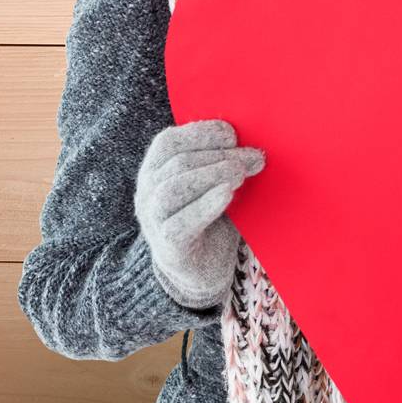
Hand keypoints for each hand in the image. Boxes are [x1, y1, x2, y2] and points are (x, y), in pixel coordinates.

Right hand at [135, 119, 264, 308]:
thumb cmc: (211, 217)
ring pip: (173, 189)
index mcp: (154, 171)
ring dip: (212, 175)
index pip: (167, 142)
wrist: (203, 269)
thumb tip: (251, 144)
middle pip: (178, 164)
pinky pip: (181, 223)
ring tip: (241, 174)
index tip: (232, 134)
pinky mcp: (168, 247)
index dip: (199, 133)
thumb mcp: (213, 183)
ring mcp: (153, 221)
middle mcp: (147, 194)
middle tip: (254, 157)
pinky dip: (206, 205)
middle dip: (219, 156)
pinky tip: (227, 194)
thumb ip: (221, 162)